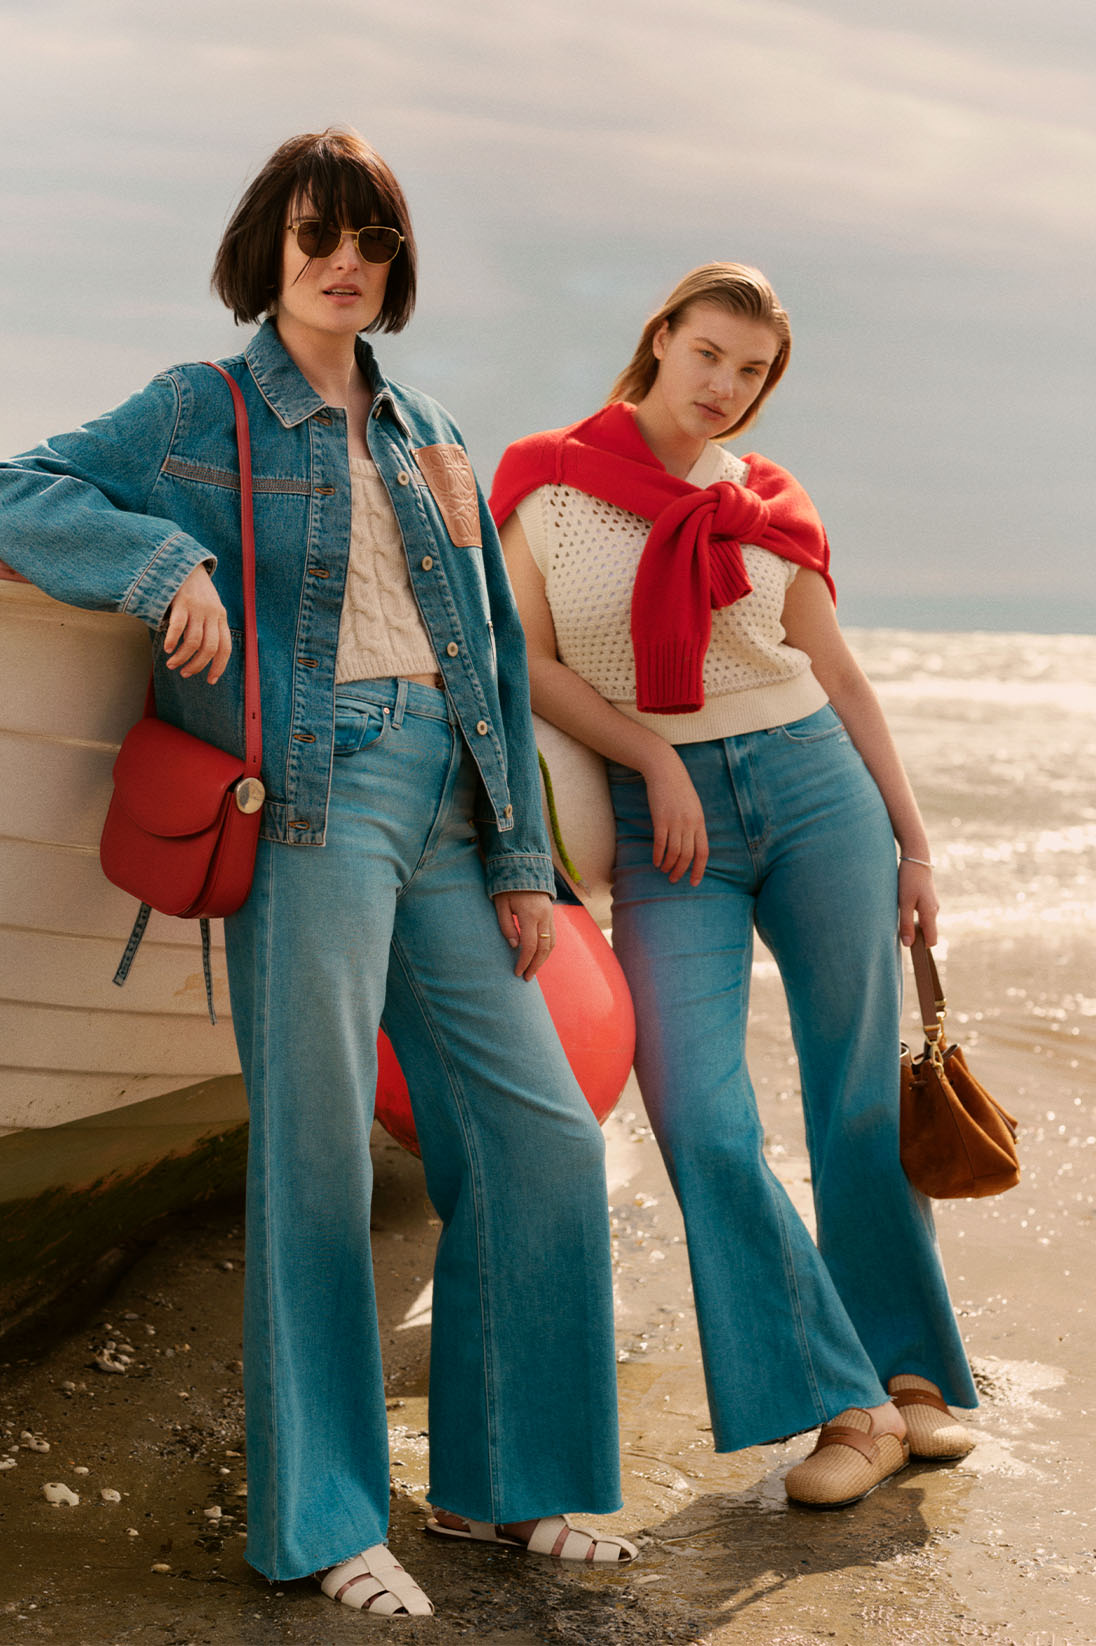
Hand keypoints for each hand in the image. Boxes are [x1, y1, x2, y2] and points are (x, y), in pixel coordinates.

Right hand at [164, 563, 231, 683]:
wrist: (186, 563)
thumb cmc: (196, 591)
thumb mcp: (211, 607)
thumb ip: (210, 626)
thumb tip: (205, 654)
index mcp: (222, 618)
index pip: (225, 648)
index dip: (219, 667)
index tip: (210, 680)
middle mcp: (213, 614)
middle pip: (209, 649)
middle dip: (197, 666)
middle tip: (185, 673)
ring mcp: (198, 608)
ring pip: (193, 642)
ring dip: (182, 657)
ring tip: (172, 664)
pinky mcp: (182, 602)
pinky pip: (178, 627)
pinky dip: (172, 641)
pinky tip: (166, 649)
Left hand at [492, 890, 555, 980]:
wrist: (525, 869)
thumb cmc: (508, 888)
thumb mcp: (501, 905)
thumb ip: (507, 926)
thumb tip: (515, 946)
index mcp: (530, 914)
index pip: (530, 945)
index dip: (524, 962)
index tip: (517, 972)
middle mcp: (544, 916)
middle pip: (544, 948)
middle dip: (535, 965)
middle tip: (527, 978)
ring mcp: (550, 916)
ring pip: (551, 944)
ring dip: (542, 960)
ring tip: (533, 970)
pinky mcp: (552, 915)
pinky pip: (553, 937)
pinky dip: (547, 950)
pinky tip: (538, 957)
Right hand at [642, 748, 708, 885]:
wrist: (665, 771)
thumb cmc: (679, 789)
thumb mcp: (693, 807)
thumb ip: (694, 825)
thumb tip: (693, 844)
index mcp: (700, 822)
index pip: (703, 852)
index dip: (699, 869)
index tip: (693, 882)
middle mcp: (690, 824)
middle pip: (688, 855)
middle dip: (681, 871)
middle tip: (673, 879)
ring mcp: (675, 822)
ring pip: (674, 852)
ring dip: (669, 865)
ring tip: (663, 870)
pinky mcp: (660, 819)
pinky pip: (660, 843)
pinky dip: (658, 855)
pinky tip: (655, 861)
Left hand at [899, 859, 937, 946]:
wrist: (916, 858)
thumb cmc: (908, 879)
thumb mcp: (904, 902)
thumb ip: (905, 924)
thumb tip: (908, 945)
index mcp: (930, 913)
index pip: (932, 940)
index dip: (922, 947)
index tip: (909, 949)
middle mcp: (934, 910)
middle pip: (927, 932)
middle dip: (916, 937)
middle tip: (899, 936)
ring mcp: (932, 904)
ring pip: (924, 923)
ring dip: (913, 926)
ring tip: (898, 922)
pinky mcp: (927, 899)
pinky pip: (922, 915)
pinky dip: (913, 917)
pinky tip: (902, 911)